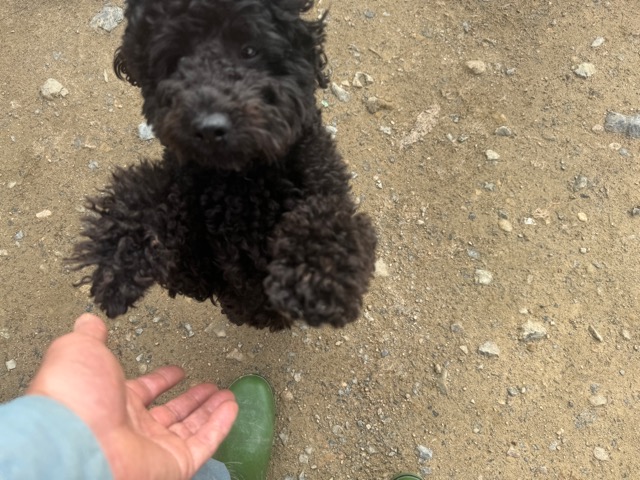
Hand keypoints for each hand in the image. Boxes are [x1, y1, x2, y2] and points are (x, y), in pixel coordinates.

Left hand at [27, 313, 237, 479]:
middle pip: (171, 413)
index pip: (144, 391)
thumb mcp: (80, 351)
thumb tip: (89, 321)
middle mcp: (133, 429)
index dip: (163, 380)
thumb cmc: (73, 399)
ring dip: (211, 410)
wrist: (75, 443)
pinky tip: (231, 408)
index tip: (177, 371)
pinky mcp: (173, 465)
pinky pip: (204, 444)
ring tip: (227, 395)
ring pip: (191, 428)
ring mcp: (154, 449)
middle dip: (192, 399)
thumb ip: (89, 336)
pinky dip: (220, 426)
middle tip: (209, 387)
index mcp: (112, 403)